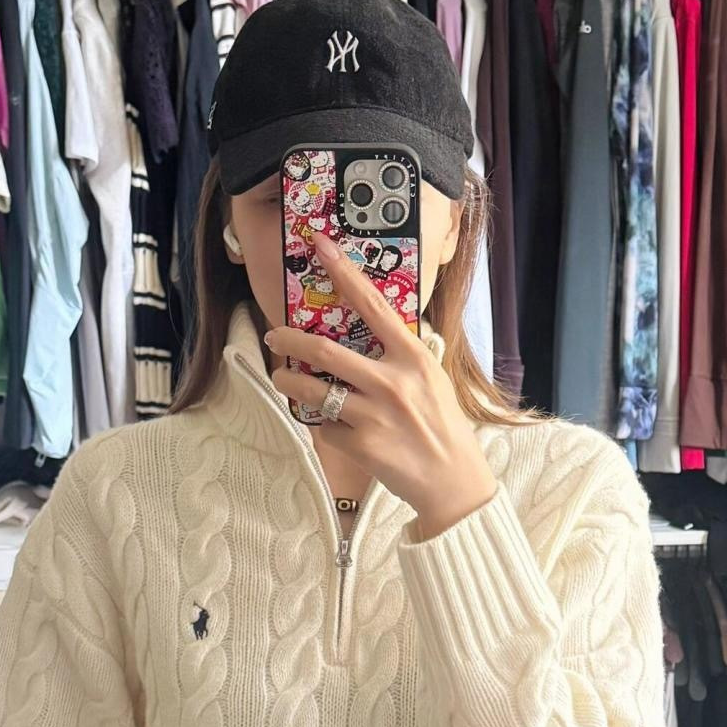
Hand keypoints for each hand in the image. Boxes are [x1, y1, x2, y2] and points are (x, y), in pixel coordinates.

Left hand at [265, 233, 498, 539]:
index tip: (320, 246)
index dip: (344, 273)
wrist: (452, 479)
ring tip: (284, 376)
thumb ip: (403, 354)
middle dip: (289, 340)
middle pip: (325, 351)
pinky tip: (335, 425)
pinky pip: (325, 426)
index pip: (373, 305)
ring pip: (312, 390)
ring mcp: (374, 416)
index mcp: (413, 357)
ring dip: (289, 380)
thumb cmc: (442, 424)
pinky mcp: (361, 446)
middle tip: (274, 335)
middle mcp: (392, 382)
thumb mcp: (432, 378)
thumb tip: (376, 327)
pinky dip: (323, 423)